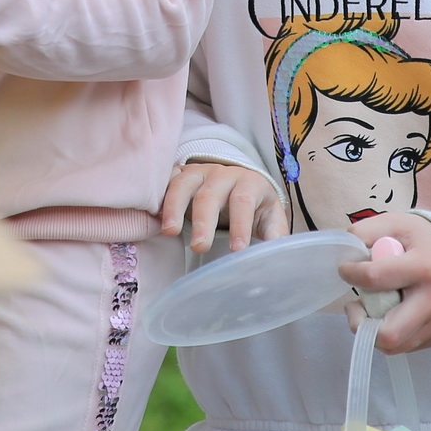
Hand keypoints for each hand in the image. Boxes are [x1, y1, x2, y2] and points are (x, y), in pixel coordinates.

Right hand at [159, 159, 286, 252]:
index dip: (240, 225)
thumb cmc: (256, 207)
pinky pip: (165, 181)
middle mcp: (222, 173)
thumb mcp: (271, 219)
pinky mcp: (179, 175)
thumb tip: (276, 258)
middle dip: (204, 221)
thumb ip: (274, 237)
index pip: (243, 202)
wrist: (239, 184)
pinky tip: (154, 215)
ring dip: (174, 207)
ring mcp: (197, 172)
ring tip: (170, 231)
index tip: (238, 250)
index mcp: (249, 182)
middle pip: (210, 194)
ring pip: (183, 184)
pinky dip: (158, 196)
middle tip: (200, 247)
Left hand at [336, 212, 430, 353]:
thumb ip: (365, 232)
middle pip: (389, 333)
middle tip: (355, 304)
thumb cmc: (424, 240)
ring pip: (395, 345)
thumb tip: (347, 255)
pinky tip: (388, 313)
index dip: (350, 273)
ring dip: (373, 330)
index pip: (375, 278)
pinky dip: (389, 335)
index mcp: (424, 266)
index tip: (346, 269)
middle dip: (360, 321)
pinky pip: (406, 346)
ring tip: (370, 308)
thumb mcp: (395, 222)